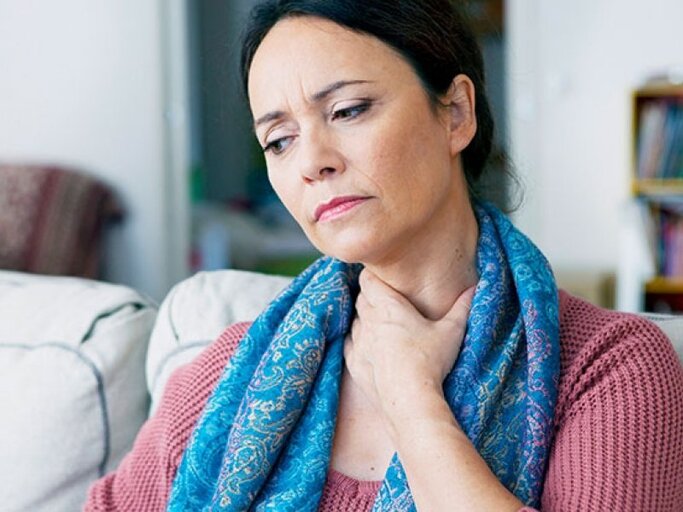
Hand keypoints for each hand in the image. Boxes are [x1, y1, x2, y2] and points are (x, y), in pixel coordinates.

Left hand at [343, 269, 474, 422]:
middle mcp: (369, 321)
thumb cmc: (431, 362)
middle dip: (372, 297)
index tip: (383, 279)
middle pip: (362, 299)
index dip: (374, 277)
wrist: (410, 400)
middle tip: (388, 301)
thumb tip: (474, 288)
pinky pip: (350, 343)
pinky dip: (358, 341)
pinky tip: (370, 345)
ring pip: (356, 321)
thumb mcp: (452, 332)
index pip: (368, 280)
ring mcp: (359, 342)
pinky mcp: (354, 363)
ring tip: (382, 325)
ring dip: (365, 319)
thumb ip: (462, 307)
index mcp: (388, 306)